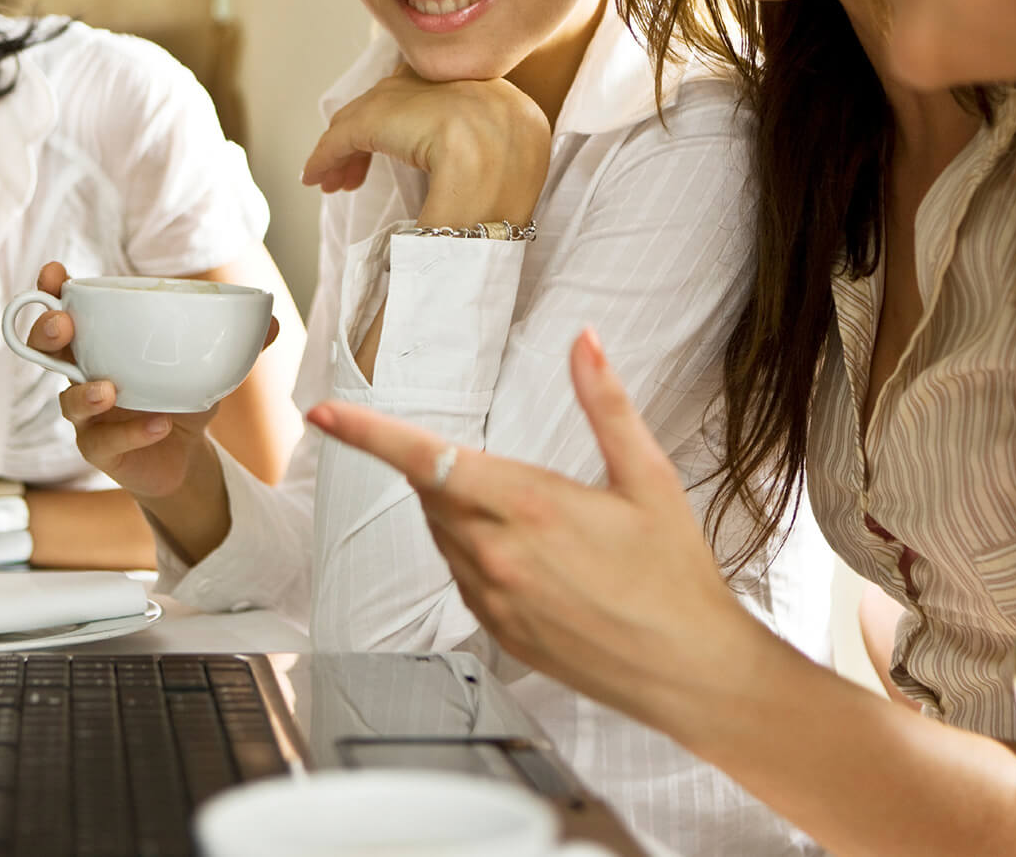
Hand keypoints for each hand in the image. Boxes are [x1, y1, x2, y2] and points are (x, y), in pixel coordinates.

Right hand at [27, 261, 277, 499]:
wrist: (185, 455)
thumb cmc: (181, 395)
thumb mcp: (207, 364)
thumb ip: (234, 343)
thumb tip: (271, 321)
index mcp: (101, 341)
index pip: (63, 308)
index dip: (51, 290)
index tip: (54, 272)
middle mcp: (84, 373)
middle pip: (45, 349)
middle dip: (46, 331)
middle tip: (63, 323)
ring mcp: (87, 415)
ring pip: (66, 400)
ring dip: (84, 392)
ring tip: (109, 389)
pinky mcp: (99, 450)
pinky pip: (104, 441)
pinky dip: (132, 431)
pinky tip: (159, 425)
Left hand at [300, 66, 550, 227]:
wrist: (497, 205)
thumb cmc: (508, 206)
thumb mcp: (508, 171)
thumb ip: (481, 154)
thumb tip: (449, 161)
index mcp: (497, 97)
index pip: (441, 98)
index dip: (413, 127)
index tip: (403, 154)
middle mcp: (458, 82)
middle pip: (400, 101)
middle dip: (374, 135)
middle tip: (356, 175)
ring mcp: (419, 93)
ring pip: (370, 116)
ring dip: (348, 151)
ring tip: (336, 184)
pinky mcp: (382, 114)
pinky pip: (346, 134)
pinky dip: (327, 155)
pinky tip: (316, 179)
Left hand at [307, 329, 756, 731]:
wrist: (688, 670)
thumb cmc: (674, 577)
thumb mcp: (648, 478)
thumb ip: (606, 403)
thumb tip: (584, 344)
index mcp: (530, 506)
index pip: (427, 459)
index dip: (368, 434)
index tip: (328, 415)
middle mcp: (498, 554)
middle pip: (431, 492)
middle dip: (442, 466)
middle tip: (498, 466)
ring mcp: (492, 598)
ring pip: (443, 534)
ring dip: (459, 508)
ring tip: (529, 514)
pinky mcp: (496, 631)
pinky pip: (461, 575)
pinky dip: (474, 551)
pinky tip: (527, 556)